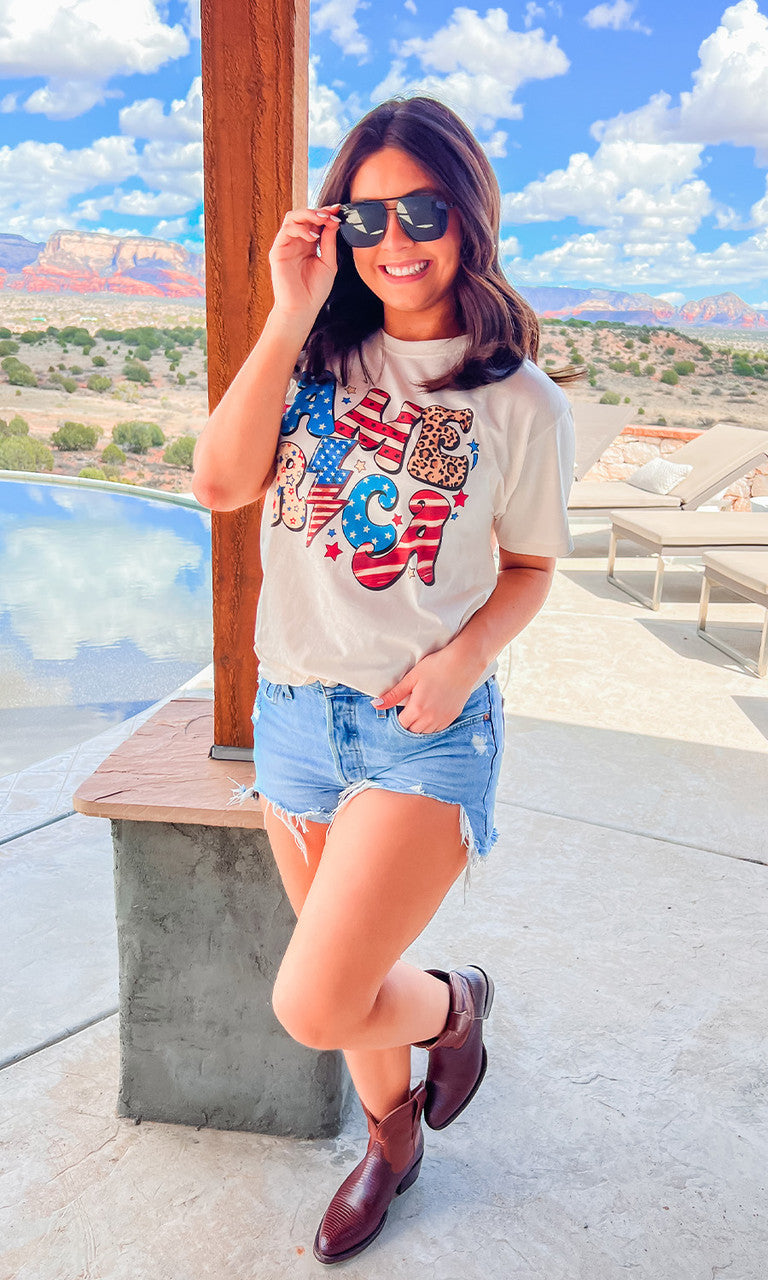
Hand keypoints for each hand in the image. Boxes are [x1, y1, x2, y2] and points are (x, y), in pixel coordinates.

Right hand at [268, 204, 340, 324]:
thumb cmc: (314, 290)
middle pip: (303, 215)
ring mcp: (286, 245)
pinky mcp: (277, 251)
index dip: (326, 214)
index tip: (339, 210)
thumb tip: (333, 222)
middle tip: (331, 214)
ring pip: (292, 218)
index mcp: (309, 244)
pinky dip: (300, 229)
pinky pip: (286, 231)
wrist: (302, 309)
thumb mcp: (329, 263)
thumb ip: (329, 242)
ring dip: (308, 215)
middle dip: (318, 211)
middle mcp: (296, 242)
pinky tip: (313, 237)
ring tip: (323, 220)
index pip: (315, 222)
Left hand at [372, 647, 477, 733]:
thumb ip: (394, 695)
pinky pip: (438, 729)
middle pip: (412, 731)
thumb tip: (376, 705)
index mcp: (417, 709)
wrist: (463, 664)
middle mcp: (430, 718)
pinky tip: (429, 714)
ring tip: (418, 712)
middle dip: (407, 724)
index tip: (396, 711)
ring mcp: (442, 719)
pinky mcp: (452, 717)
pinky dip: (431, 725)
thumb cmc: (436, 667)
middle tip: (406, 711)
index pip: (400, 725)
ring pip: (425, 732)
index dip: (396, 719)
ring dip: (419, 726)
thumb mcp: (411, 678)